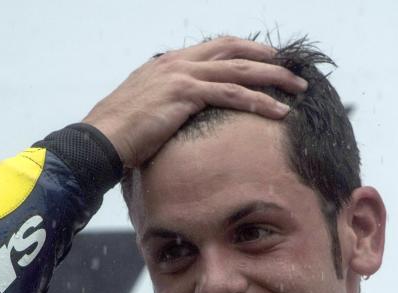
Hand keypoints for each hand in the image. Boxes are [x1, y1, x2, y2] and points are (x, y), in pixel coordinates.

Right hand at [82, 37, 307, 167]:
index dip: (246, 50)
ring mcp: (181, 75)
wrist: (101, 140)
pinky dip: (258, 101)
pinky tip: (278, 111)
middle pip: (234, 50)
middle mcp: (177, 62)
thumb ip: (168, 105)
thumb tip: (182, 118)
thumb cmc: (121, 134)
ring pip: (239, 70)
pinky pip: (231, 94)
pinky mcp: (184, 94)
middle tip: (293, 71)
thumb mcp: (147, 110)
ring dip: (273, 78)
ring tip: (297, 89)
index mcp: (169, 63)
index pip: (217, 47)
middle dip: (268, 58)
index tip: (269, 59)